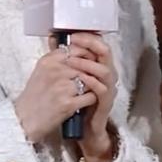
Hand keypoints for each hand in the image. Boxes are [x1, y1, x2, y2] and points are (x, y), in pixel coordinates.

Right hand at [14, 46, 98, 144]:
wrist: (24, 120)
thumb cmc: (34, 96)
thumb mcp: (42, 71)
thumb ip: (58, 59)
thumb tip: (80, 49)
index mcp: (48, 61)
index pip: (77, 49)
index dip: (86, 56)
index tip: (89, 63)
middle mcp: (55, 71)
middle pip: (86, 65)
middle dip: (90, 74)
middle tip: (89, 81)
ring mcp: (62, 87)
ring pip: (90, 80)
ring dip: (91, 87)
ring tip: (84, 92)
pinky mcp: (68, 103)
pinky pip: (90, 96)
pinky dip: (90, 100)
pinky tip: (83, 102)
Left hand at [63, 32, 118, 161]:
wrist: (84, 127)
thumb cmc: (77, 100)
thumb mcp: (70, 76)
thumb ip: (65, 57)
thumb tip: (53, 37)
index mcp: (99, 66)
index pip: (99, 44)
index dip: (88, 37)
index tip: (72, 33)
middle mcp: (108, 74)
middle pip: (106, 52)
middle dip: (90, 44)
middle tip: (74, 41)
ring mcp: (108, 88)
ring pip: (105, 70)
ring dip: (88, 64)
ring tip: (72, 60)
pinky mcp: (105, 102)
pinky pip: (102, 89)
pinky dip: (91, 82)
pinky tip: (79, 79)